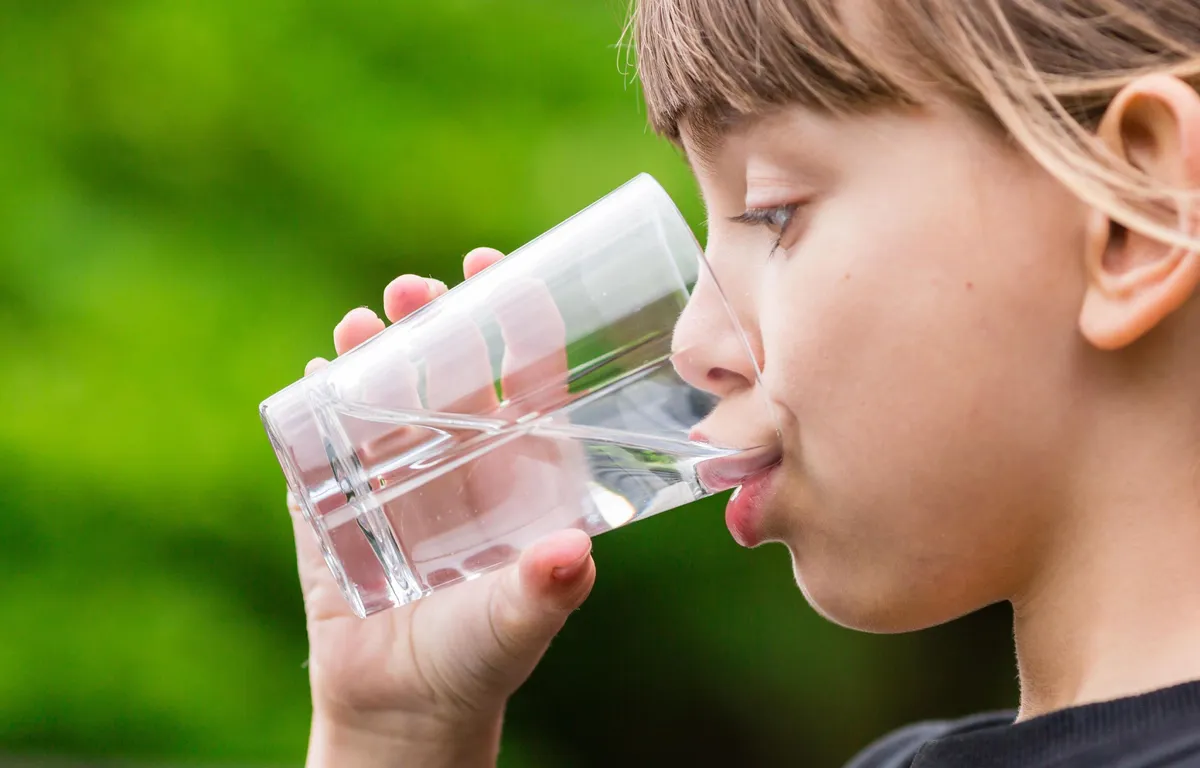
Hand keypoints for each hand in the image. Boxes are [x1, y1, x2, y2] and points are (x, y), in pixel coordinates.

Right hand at [293, 248, 596, 767]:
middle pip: (450, 365)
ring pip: (385, 388)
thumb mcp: (520, 621)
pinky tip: (315, 376)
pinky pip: (326, 437)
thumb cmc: (481, 656)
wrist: (405, 707)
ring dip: (372, 349)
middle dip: (434, 318)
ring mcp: (399, 472)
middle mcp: (462, 457)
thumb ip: (546, 590)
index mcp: (519, 468)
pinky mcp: (340, 498)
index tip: (496, 267)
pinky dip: (318, 402)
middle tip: (414, 291)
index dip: (514, 318)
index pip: (525, 375)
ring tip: (359, 324)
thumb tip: (571, 554)